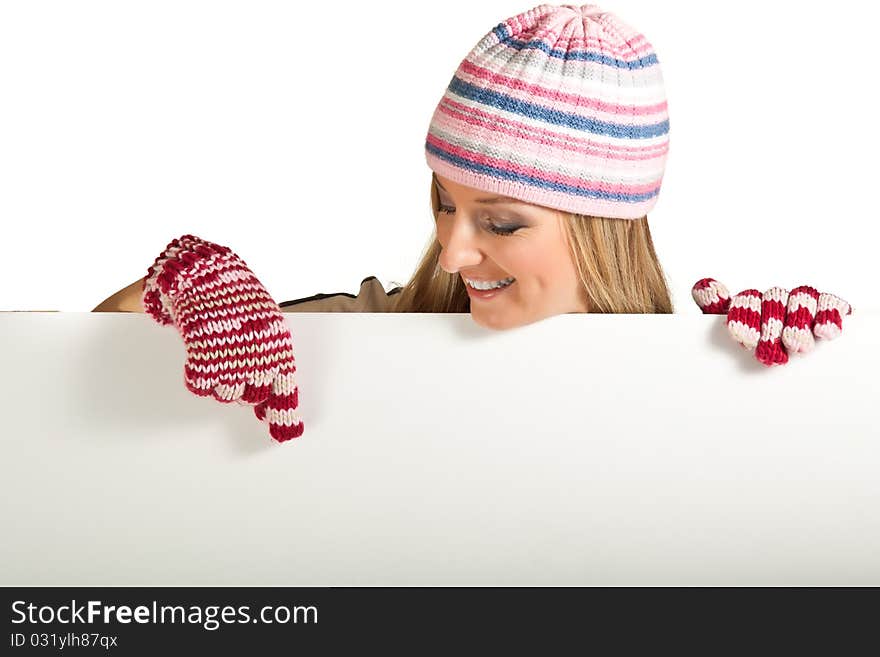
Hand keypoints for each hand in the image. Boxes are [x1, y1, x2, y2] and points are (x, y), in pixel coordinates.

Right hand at [142, 234, 303, 441]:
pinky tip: (198, 350)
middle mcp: (259, 357)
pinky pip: (199, 385)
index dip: (283, 415)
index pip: (285, 389)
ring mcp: (233, 361)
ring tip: (216, 349)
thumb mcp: (261, 322)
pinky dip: (196, 372)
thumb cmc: (234, 294)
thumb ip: (267, 356)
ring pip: (224, 393)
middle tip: (232, 364)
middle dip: (241, 385)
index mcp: (278, 346)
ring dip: (219, 378)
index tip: (287, 435)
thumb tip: (268, 397)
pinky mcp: (205, 360)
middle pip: (250, 396)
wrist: (203, 270)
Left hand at [691, 278, 852, 366]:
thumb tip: (702, 285)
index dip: (744, 318)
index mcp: (751, 302)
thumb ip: (715, 309)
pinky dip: (828, 315)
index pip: (746, 301)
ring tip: (795, 347)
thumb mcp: (734, 330)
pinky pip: (829, 303)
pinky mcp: (828, 308)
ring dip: (798, 324)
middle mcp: (776, 297)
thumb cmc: (755, 342)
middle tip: (769, 352)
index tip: (744, 340)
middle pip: (774, 299)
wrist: (789, 351)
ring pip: (801, 299)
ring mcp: (802, 301)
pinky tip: (823, 332)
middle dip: (771, 326)